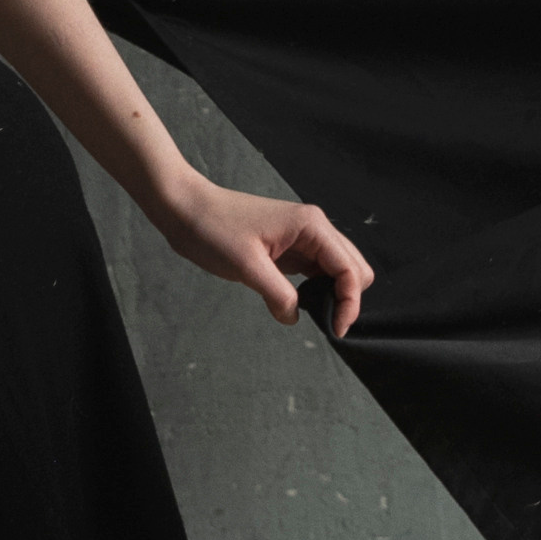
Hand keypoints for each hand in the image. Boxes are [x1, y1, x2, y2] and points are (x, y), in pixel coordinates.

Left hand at [157, 173, 375, 339]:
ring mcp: (302, 239)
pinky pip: (315, 273)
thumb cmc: (213, 228)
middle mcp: (313, 229)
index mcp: (311, 226)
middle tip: (326, 324)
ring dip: (332, 295)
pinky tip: (297, 304)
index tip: (335, 330)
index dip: (349, 303)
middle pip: (354, 268)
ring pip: (337, 271)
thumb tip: (295, 317)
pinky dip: (315, 291)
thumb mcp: (247, 266)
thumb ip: (278, 294)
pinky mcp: (288, 249)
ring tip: (313, 316)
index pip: (350, 269)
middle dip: (347, 298)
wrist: (186, 209)